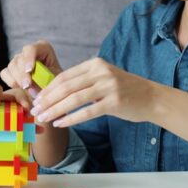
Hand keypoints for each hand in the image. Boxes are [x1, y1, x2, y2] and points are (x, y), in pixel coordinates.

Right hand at [0, 40, 62, 96]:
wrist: (51, 88)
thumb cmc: (56, 82)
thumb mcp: (56, 79)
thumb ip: (47, 79)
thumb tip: (36, 86)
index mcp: (42, 48)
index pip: (31, 49)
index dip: (29, 58)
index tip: (30, 70)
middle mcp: (28, 52)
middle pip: (20, 59)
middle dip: (23, 74)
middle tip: (27, 86)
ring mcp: (18, 59)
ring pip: (12, 66)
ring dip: (18, 79)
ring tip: (28, 89)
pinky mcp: (10, 69)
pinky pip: (5, 73)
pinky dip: (11, 82)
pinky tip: (20, 88)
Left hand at [31, 57, 157, 126]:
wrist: (152, 98)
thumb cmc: (125, 90)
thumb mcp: (104, 78)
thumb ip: (84, 80)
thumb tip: (56, 91)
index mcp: (95, 64)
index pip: (65, 76)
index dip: (48, 88)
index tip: (37, 98)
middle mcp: (101, 72)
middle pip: (66, 87)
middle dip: (47, 100)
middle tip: (35, 110)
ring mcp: (108, 86)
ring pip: (74, 99)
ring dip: (55, 110)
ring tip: (44, 118)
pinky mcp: (114, 102)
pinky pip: (87, 112)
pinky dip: (71, 118)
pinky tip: (60, 123)